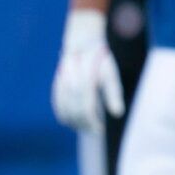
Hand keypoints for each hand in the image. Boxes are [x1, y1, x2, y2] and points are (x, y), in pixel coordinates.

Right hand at [52, 9, 124, 132]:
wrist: (82, 44)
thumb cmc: (100, 61)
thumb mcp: (111, 75)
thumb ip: (113, 94)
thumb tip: (118, 114)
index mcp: (85, 83)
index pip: (87, 110)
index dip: (93, 123)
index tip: (100, 130)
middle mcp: (71, 85)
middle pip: (75, 114)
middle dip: (85, 125)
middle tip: (95, 130)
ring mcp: (61, 86)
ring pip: (64, 112)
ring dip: (74, 123)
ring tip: (86, 126)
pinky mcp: (57, 86)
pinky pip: (57, 106)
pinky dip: (64, 116)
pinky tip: (73, 121)